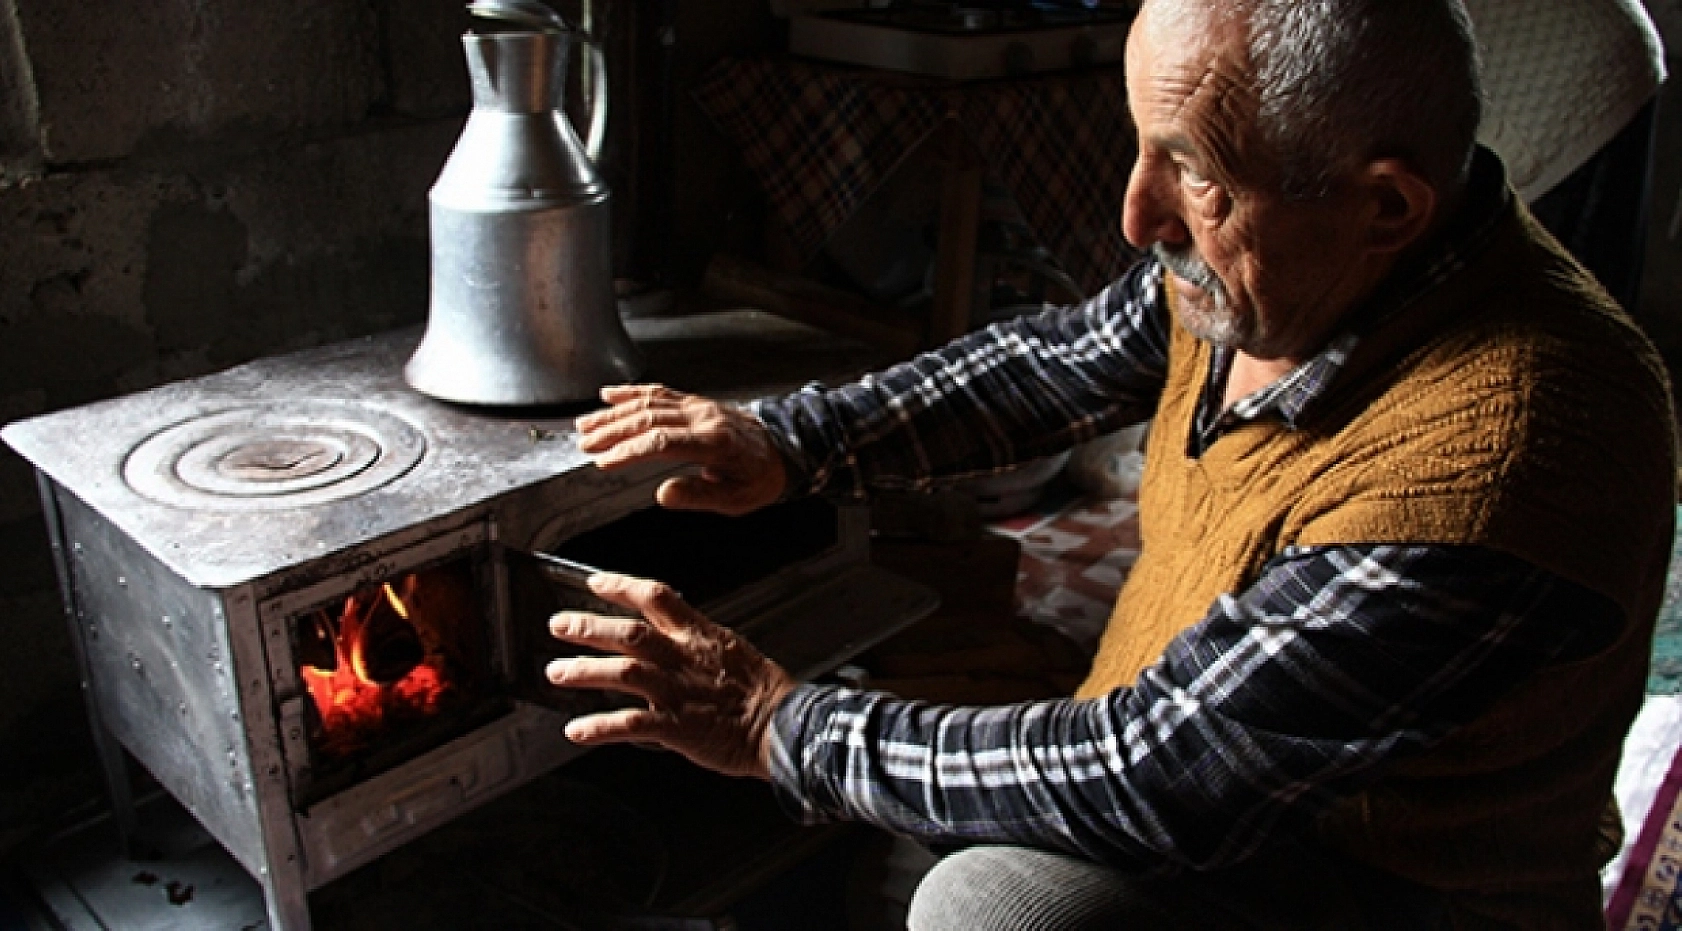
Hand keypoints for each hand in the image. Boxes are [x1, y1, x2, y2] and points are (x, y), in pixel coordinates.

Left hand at [545, 572, 796, 779]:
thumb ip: (695, 643)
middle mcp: (684, 658)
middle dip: (589, 626)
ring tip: (556, 672)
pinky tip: (577, 731)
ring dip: (584, 671)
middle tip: (559, 624)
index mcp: (699, 635)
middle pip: (629, 633)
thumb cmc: (762, 692)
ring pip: (623, 672)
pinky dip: (599, 727)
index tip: (594, 582)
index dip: (621, 586)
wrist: (784, 726)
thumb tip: (666, 639)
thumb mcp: (730, 651)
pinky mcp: (677, 727)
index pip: (656, 597)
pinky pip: (630, 724)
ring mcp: (679, 692)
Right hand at [575, 384, 787, 515]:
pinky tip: (610, 395)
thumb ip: (700, 495)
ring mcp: (698, 406)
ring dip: (614, 412)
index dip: (629, 451)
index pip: (661, 442)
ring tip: (586, 424)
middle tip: (584, 444)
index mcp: (714, 442)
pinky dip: (632, 392)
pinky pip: (660, 392)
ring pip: (649, 402)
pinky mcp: (695, 402)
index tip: (604, 462)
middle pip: (648, 418)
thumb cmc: (760, 477)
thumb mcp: (736, 499)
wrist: (784, 449)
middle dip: (611, 430)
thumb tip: (664, 495)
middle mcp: (703, 418)